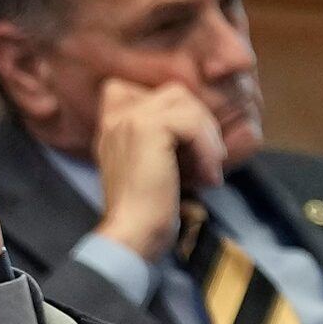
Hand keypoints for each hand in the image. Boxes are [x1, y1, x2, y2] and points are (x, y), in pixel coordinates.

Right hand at [87, 77, 229, 261]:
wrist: (132, 235)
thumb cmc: (147, 211)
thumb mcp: (154, 165)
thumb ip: (163, 141)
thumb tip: (202, 129)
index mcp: (113, 124)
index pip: (142, 88)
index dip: (172, 109)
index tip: (186, 144)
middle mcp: (117, 116)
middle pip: (175, 93)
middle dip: (199, 123)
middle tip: (208, 159)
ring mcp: (130, 119)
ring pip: (186, 103)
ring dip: (207, 135)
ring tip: (209, 168)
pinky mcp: (148, 129)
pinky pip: (192, 123)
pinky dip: (207, 149)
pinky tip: (208, 177)